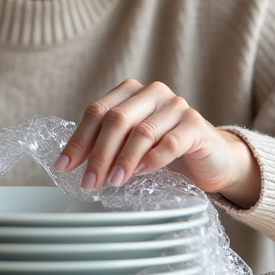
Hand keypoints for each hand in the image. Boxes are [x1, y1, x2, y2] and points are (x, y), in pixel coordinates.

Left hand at [53, 79, 260, 207]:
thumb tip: (70, 163)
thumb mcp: (131, 144)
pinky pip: (170, 143)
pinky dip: (153, 160)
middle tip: (89, 182)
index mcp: (131, 91)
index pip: (97, 112)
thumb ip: (107, 144)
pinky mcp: (196, 125)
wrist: (211, 159)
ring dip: (123, 160)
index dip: (78, 140)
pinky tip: (142, 173)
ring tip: (113, 181)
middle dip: (98, 154)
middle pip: (116, 120)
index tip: (63, 166)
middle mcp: (153, 92)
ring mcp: (176, 106)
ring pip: (142, 131)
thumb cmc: (164, 150)